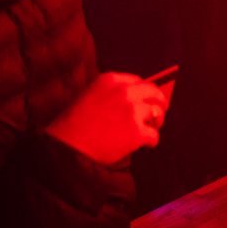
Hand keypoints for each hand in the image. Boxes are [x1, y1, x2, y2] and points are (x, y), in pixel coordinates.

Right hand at [45, 72, 169, 164]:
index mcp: (110, 80)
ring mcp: (132, 111)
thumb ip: (109, 93)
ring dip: (156, 122)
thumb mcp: (89, 96)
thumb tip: (132, 100)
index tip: (146, 99)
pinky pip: (154, 135)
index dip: (144, 92)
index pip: (137, 81)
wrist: (68, 146)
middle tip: (159, 114)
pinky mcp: (137, 131)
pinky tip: (147, 144)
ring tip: (151, 129)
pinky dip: (152, 140)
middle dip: (159, 103)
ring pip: (157, 113)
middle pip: (153, 92)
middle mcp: (124, 92)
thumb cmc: (72, 125)